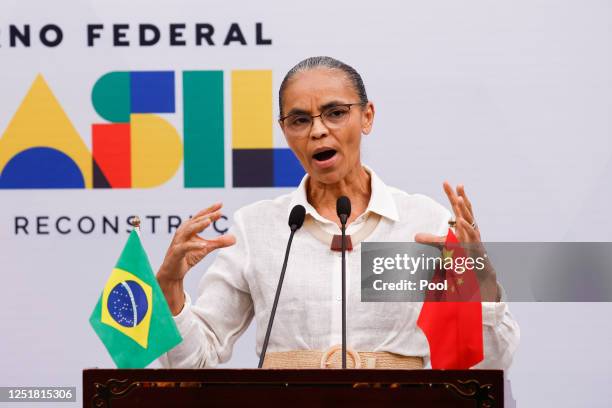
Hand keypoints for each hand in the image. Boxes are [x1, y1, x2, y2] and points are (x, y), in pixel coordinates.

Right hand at [157, 203, 235, 313]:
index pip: (200, 217)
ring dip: (198, 226)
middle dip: (207, 216)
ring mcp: (178, 242)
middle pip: (195, 221)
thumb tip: (234, 239)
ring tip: (209, 222)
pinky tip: (204, 245)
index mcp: (189, 228)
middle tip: (219, 212)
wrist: (173, 272)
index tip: (221, 204)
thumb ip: (218, 242)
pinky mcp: (176, 252)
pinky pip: (185, 247)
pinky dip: (194, 245)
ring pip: (188, 231)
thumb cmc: (188, 256)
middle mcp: (183, 232)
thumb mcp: (205, 248)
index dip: (210, 210)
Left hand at [415, 182, 498, 300]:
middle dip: (461, 196)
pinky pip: (471, 234)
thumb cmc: (462, 254)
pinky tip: (460, 220)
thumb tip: (415, 236)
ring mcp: (474, 235)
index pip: (456, 206)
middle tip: (457, 184)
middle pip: (465, 209)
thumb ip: (431, 239)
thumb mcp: (444, 245)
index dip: (452, 194)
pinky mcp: (475, 245)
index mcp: (463, 224)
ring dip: (464, 208)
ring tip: (458, 198)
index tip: (445, 182)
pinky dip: (466, 227)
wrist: (477, 270)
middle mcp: (470, 227)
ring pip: (470, 219)